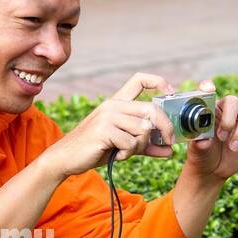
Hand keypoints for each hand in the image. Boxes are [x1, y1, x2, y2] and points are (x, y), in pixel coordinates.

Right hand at [46, 72, 178, 179]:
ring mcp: (108, 116)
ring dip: (140, 146)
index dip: (159, 82)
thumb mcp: (123, 144)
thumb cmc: (95, 149)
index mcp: (117, 102)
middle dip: (165, 128)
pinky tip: (116, 155)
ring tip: (125, 152)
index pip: (140, 80)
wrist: (66, 158)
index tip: (171, 94)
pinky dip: (128, 154)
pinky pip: (131, 143)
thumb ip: (145, 144)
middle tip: (169, 143)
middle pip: (151, 109)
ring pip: (143, 129)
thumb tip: (170, 151)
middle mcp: (113, 104)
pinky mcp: (104, 130)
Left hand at [182, 82, 237, 183]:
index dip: (208, 86)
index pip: (207, 91)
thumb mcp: (196, 152)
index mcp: (208, 110)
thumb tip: (205, 141)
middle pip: (233, 101)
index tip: (210, 90)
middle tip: (222, 137)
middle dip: (229, 119)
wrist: (213, 170)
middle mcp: (224, 111)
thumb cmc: (201, 156)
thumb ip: (199, 144)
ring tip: (233, 147)